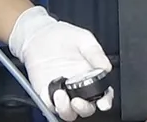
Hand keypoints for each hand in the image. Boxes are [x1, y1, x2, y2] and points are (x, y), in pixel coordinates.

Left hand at [9, 6, 113, 120]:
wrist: (39, 34)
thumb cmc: (63, 36)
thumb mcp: (84, 39)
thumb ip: (96, 53)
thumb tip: (107, 67)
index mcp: (91, 75)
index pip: (102, 94)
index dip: (105, 101)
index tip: (103, 103)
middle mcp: (78, 86)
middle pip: (86, 107)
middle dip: (85, 108)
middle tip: (79, 101)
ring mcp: (62, 90)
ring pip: (68, 111)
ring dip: (67, 109)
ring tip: (63, 96)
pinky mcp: (45, 92)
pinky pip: (49, 104)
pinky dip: (52, 103)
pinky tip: (54, 92)